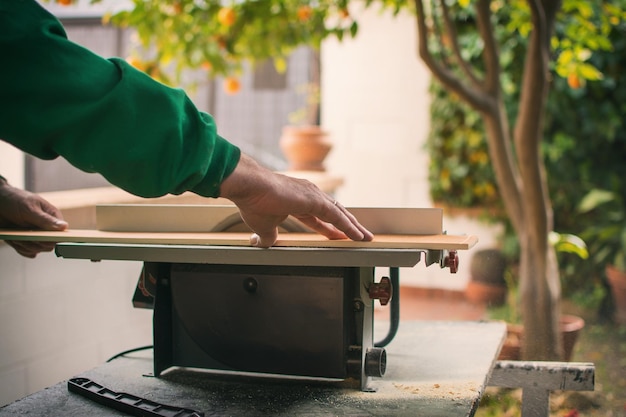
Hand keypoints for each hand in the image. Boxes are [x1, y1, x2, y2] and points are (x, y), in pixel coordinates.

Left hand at [0, 178, 67, 257]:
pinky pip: (28, 252)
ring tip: (16, 237)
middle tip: (23, 237)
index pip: (60, 233)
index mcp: (52, 217)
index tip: (42, 239)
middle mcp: (46, 228)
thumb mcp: (29, 209)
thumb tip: (64, 227)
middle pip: (49, 245)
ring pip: (37, 249)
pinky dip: (21, 249)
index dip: (53, 239)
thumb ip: (46, 220)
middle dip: (35, 244)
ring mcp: (36, 235)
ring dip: (24, 246)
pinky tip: (16, 241)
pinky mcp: (25, 241)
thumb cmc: (14, 200)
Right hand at [219, 154, 373, 247]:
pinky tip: (357, 235)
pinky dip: (349, 227)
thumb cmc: (253, 201)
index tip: (338, 236)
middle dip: (347, 225)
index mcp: (298, 200)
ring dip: (353, 227)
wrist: (249, 186)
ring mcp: (314, 196)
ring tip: (364, 237)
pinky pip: (338, 217)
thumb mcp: (263, 226)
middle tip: (359, 236)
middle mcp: (309, 195)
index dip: (329, 228)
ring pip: (340, 214)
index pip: (319, 216)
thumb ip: (266, 236)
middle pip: (334, 213)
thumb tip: (260, 243)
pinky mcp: (316, 200)